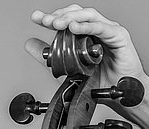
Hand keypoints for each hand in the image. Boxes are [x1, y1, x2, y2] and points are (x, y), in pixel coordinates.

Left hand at [25, 5, 148, 128]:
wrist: (118, 95)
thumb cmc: (100, 82)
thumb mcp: (67, 68)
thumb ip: (49, 55)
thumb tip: (30, 44)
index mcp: (85, 35)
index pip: (67, 20)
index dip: (51, 17)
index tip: (36, 18)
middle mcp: (97, 30)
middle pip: (77, 13)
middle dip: (60, 15)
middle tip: (45, 21)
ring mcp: (108, 31)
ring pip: (89, 16)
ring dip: (71, 18)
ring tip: (57, 24)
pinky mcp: (119, 37)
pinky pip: (102, 28)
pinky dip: (87, 26)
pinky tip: (75, 27)